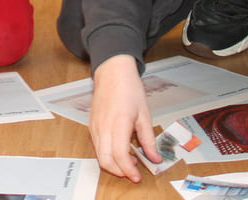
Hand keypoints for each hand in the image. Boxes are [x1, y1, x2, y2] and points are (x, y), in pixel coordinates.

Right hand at [89, 54, 157, 181]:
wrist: (113, 71)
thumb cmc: (129, 88)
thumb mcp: (144, 114)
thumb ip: (149, 139)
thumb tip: (155, 158)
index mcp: (118, 124)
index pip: (119, 156)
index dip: (128, 170)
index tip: (138, 176)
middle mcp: (103, 127)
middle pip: (106, 161)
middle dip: (119, 171)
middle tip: (134, 171)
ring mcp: (95, 127)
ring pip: (99, 156)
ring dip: (114, 164)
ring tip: (130, 159)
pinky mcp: (92, 126)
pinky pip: (97, 146)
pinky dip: (107, 154)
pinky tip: (121, 149)